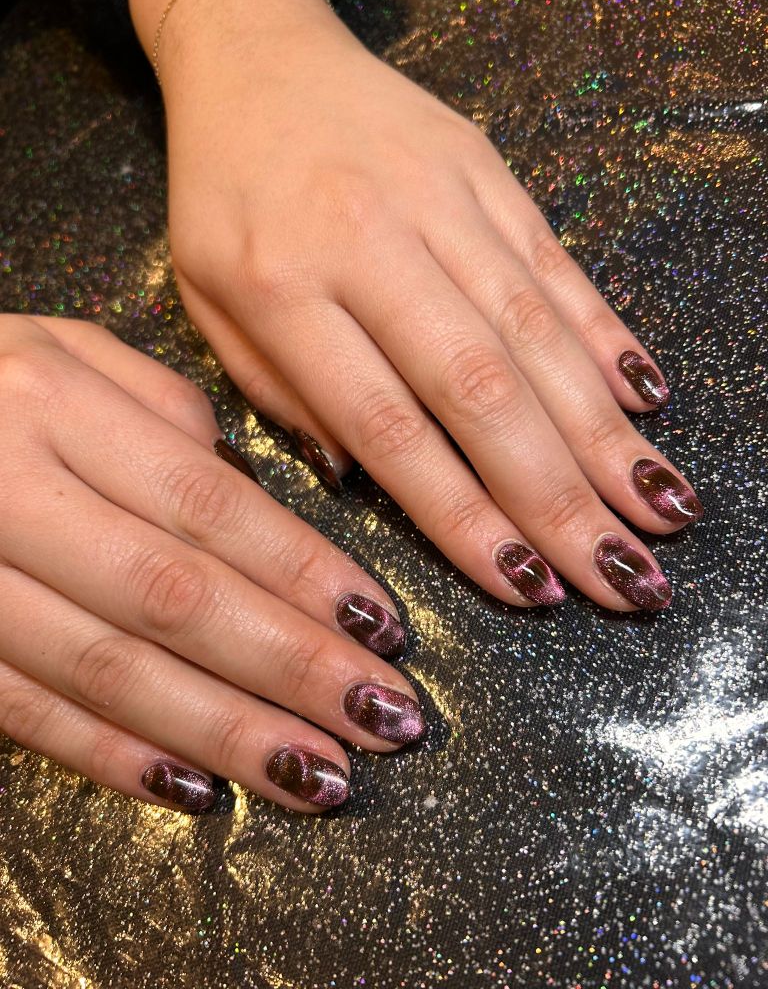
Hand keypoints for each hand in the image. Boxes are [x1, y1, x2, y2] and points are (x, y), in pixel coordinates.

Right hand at [0, 316, 423, 812]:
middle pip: (174, 597)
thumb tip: (256, 499)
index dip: (305, 575)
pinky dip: (109, 756)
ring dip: (221, 731)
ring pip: (106, 668)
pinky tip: (194, 789)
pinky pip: (22, 709)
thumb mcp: (66, 353)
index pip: (210, 505)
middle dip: (290, 668)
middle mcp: (8, 489)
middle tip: (384, 718)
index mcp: (56, 403)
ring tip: (317, 776)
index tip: (385, 629)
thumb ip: (165, 414)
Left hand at [133, 0, 701, 611]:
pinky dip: (605, 337)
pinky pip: (556, 264)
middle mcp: (369, 240)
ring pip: (534, 330)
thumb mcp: (208, 304)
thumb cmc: (223, 197)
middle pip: (480, 387)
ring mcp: (440, 197)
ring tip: (656, 509)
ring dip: (603, 431)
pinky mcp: (487, 171)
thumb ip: (280, 396)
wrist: (257, 56)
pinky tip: (644, 402)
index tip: (521, 583)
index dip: (463, 513)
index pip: (388, 425)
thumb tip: (367, 480)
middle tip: (620, 575)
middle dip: (558, 494)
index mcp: (281, 287)